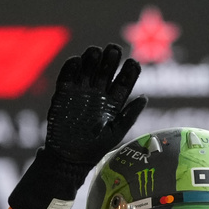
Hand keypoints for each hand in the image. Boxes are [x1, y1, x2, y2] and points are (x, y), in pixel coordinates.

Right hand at [45, 43, 146, 165]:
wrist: (69, 158)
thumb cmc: (94, 148)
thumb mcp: (116, 132)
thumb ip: (129, 115)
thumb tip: (145, 98)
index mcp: (113, 102)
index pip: (124, 82)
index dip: (129, 72)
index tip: (134, 63)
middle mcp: (98, 94)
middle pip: (106, 70)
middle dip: (110, 59)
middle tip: (114, 50)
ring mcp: (80, 92)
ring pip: (88, 69)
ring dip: (92, 59)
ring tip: (96, 52)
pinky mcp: (63, 93)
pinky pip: (67, 76)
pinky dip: (71, 67)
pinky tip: (77, 61)